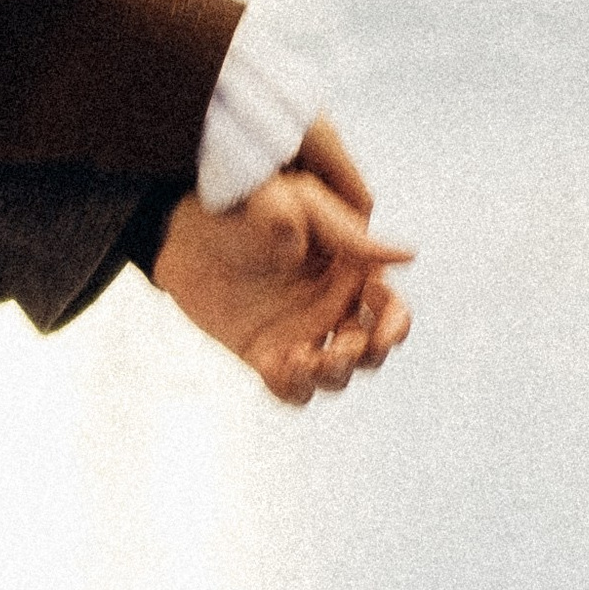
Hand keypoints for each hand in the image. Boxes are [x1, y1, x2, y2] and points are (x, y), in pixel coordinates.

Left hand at [153, 125, 411, 405]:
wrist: (179, 226)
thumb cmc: (244, 201)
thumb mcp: (297, 204)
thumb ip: (346, 233)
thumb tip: (408, 254)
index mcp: (350, 271)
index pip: (390, 307)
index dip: (396, 325)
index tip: (382, 332)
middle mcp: (332, 308)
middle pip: (370, 351)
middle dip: (363, 356)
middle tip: (336, 347)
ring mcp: (300, 334)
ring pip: (335, 376)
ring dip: (330, 376)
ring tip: (301, 359)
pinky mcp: (266, 355)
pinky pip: (291, 388)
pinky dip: (291, 388)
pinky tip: (274, 366)